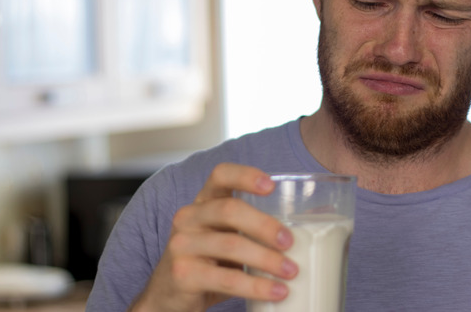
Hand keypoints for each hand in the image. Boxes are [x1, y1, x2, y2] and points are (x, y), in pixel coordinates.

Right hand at [128, 163, 297, 311]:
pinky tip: (276, 291)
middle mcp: (188, 218)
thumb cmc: (207, 262)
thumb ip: (247, 229)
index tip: (271, 185)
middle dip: (264, 225)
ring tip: (291, 271)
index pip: (220, 175)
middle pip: (229, 210)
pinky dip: (256, 286)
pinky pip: (227, 279)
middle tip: (290, 242)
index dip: (245, 175)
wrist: (168, 296)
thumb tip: (302, 234)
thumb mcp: (222, 237)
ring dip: (267, 259)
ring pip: (231, 245)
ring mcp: (182, 245)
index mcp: (202, 202)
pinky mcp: (183, 274)